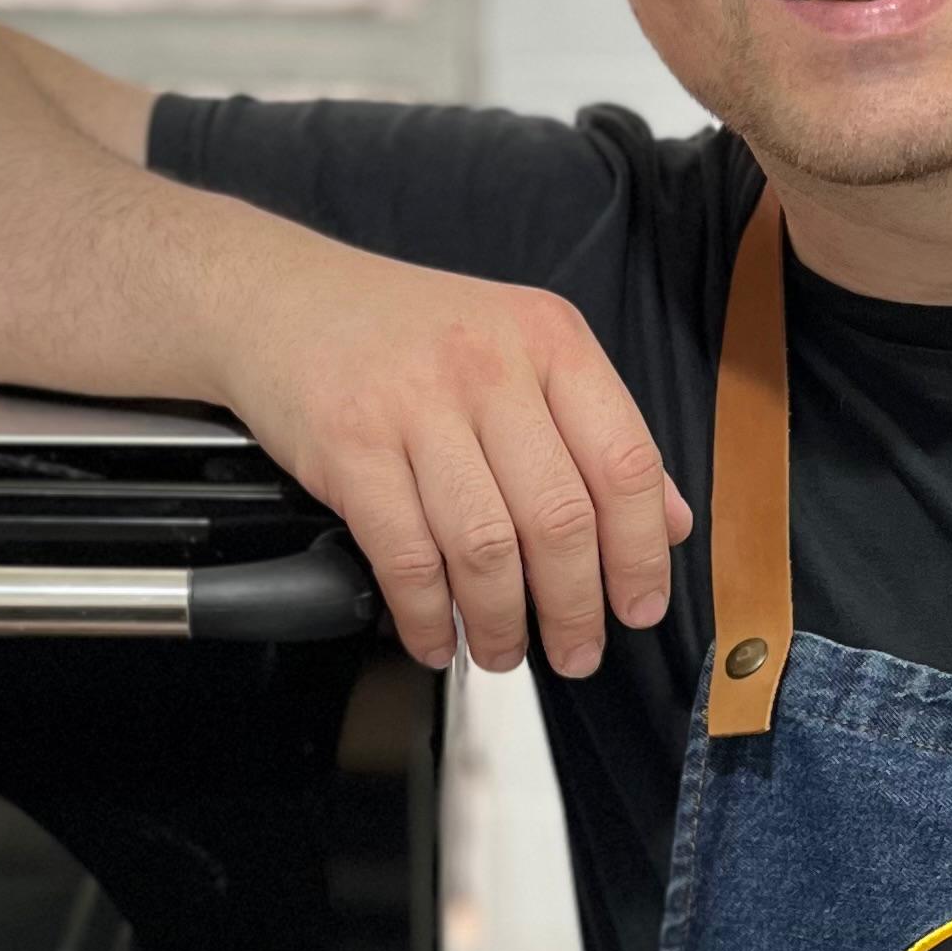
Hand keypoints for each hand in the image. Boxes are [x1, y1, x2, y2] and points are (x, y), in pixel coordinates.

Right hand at [219, 238, 690, 677]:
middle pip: (559, 517)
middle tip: (576, 653)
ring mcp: (416, 404)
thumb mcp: (521, 351)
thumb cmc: (405, 333)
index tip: (638, 606)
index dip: (640, 552)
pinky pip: (406, 555)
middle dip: (574, 608)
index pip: (624, 462)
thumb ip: (599, 431)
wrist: (281, 297)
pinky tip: (435, 637)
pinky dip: (427, 615)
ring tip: (502, 652)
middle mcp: (489, 366)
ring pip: (486, 546)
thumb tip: (670, 519)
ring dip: (501, 622)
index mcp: (549, 340)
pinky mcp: (350, 444)